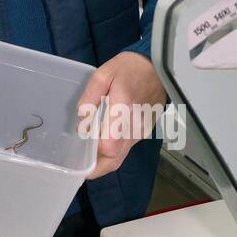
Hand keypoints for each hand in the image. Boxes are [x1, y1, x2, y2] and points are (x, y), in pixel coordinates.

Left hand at [78, 52, 166, 179]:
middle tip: (81, 169)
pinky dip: (114, 151)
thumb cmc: (129, 69)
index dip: (92, 157)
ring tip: (88, 156)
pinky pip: (127, 148)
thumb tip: (81, 124)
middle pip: (115, 160)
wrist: (158, 66)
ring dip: (105, 161)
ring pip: (121, 156)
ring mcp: (141, 132)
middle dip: (97, 169)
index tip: (79, 159)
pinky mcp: (144, 132)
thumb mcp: (103, 75)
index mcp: (123, 112)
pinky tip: (102, 143)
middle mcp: (134, 128)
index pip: (108, 147)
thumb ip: (89, 99)